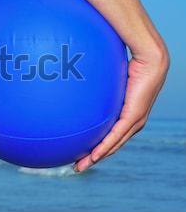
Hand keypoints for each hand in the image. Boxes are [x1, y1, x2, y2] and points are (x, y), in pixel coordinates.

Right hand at [74, 49, 168, 171]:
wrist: (150, 61)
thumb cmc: (129, 65)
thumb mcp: (109, 80)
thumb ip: (97, 84)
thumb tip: (78, 78)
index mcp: (128, 116)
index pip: (112, 137)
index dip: (97, 148)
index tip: (82, 154)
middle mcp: (133, 123)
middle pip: (111, 147)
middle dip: (93, 159)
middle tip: (77, 166)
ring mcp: (134, 121)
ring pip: (113, 146)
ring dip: (96, 157)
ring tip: (81, 165)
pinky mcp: (134, 117)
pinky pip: (115, 135)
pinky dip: (104, 147)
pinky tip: (93, 156)